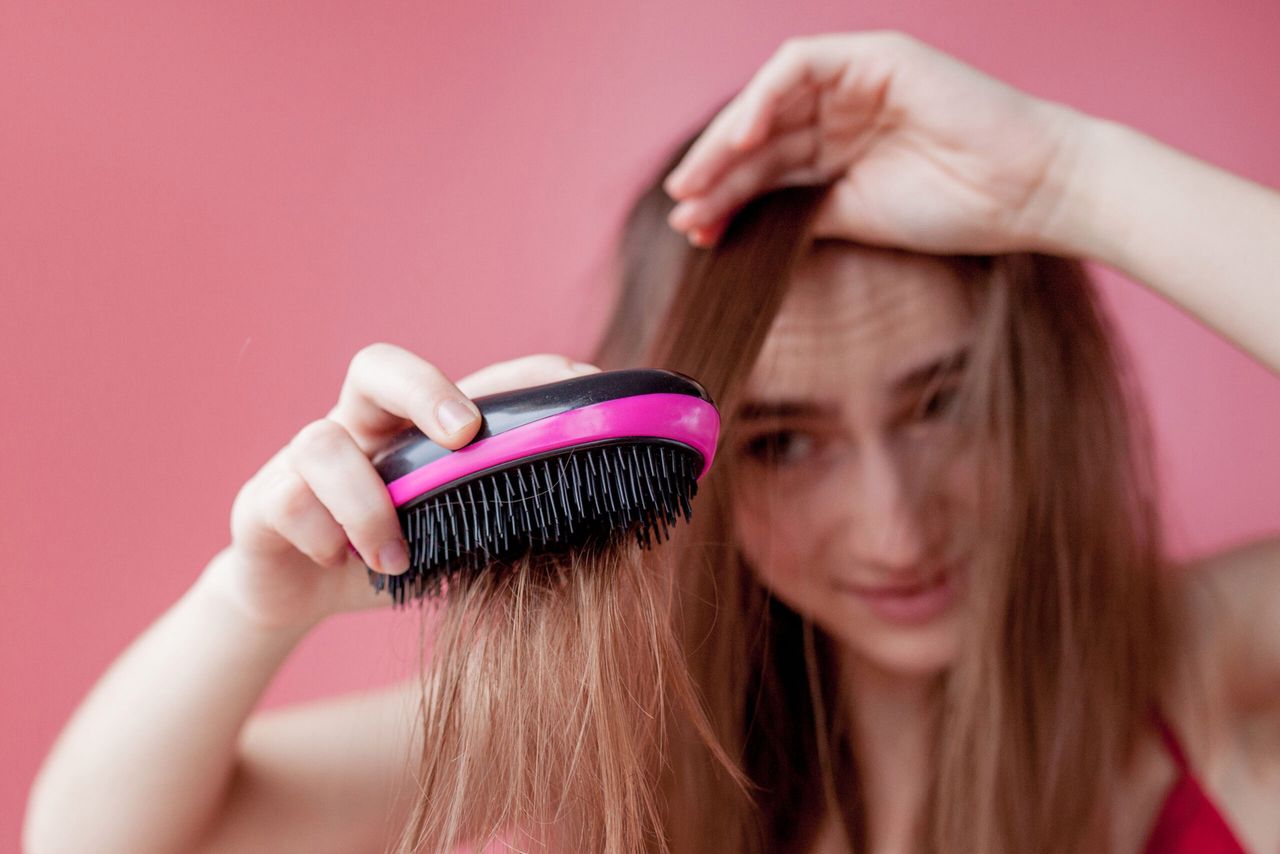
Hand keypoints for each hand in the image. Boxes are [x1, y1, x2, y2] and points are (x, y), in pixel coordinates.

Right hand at [211, 346, 601, 628]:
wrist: (293, 598)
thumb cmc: (387, 556)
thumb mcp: (454, 541)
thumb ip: (502, 524)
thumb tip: (590, 534)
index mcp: (412, 429)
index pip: (471, 381)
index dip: (524, 374)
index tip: (581, 382)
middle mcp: (357, 426)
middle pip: (377, 366)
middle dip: (423, 389)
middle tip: (463, 433)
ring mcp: (303, 458)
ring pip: (322, 443)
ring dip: (367, 504)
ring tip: (394, 558)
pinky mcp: (262, 500)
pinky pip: (286, 500)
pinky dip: (320, 537)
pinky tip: (338, 564)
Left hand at [663, 31, 1088, 254]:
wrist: (1030, 194)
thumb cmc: (958, 211)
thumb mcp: (857, 216)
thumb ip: (803, 210)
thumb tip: (738, 227)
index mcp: (840, 147)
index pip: (767, 166)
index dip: (727, 196)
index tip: (696, 233)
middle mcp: (842, 108)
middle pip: (760, 136)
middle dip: (716, 174)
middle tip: (682, 211)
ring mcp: (857, 79)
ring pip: (770, 102)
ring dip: (726, 143)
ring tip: (695, 186)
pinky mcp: (875, 56)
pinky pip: (800, 66)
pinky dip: (764, 98)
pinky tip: (740, 142)